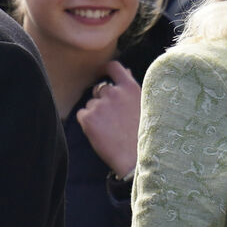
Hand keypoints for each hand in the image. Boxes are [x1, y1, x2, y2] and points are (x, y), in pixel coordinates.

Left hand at [77, 61, 139, 177]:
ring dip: (97, 114)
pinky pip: (82, 115)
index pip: (113, 67)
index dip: (106, 70)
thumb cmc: (144, 135)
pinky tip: (102, 134)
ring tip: (112, 130)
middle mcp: (113, 93)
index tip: (103, 73)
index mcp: (130, 88)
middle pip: (99, 89)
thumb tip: (124, 70)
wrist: (137, 159)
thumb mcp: (144, 107)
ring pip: (91, 104)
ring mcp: (99, 105)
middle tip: (115, 119)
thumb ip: (131, 88)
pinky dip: (88, 123)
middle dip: (103, 100)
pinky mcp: (87, 118)